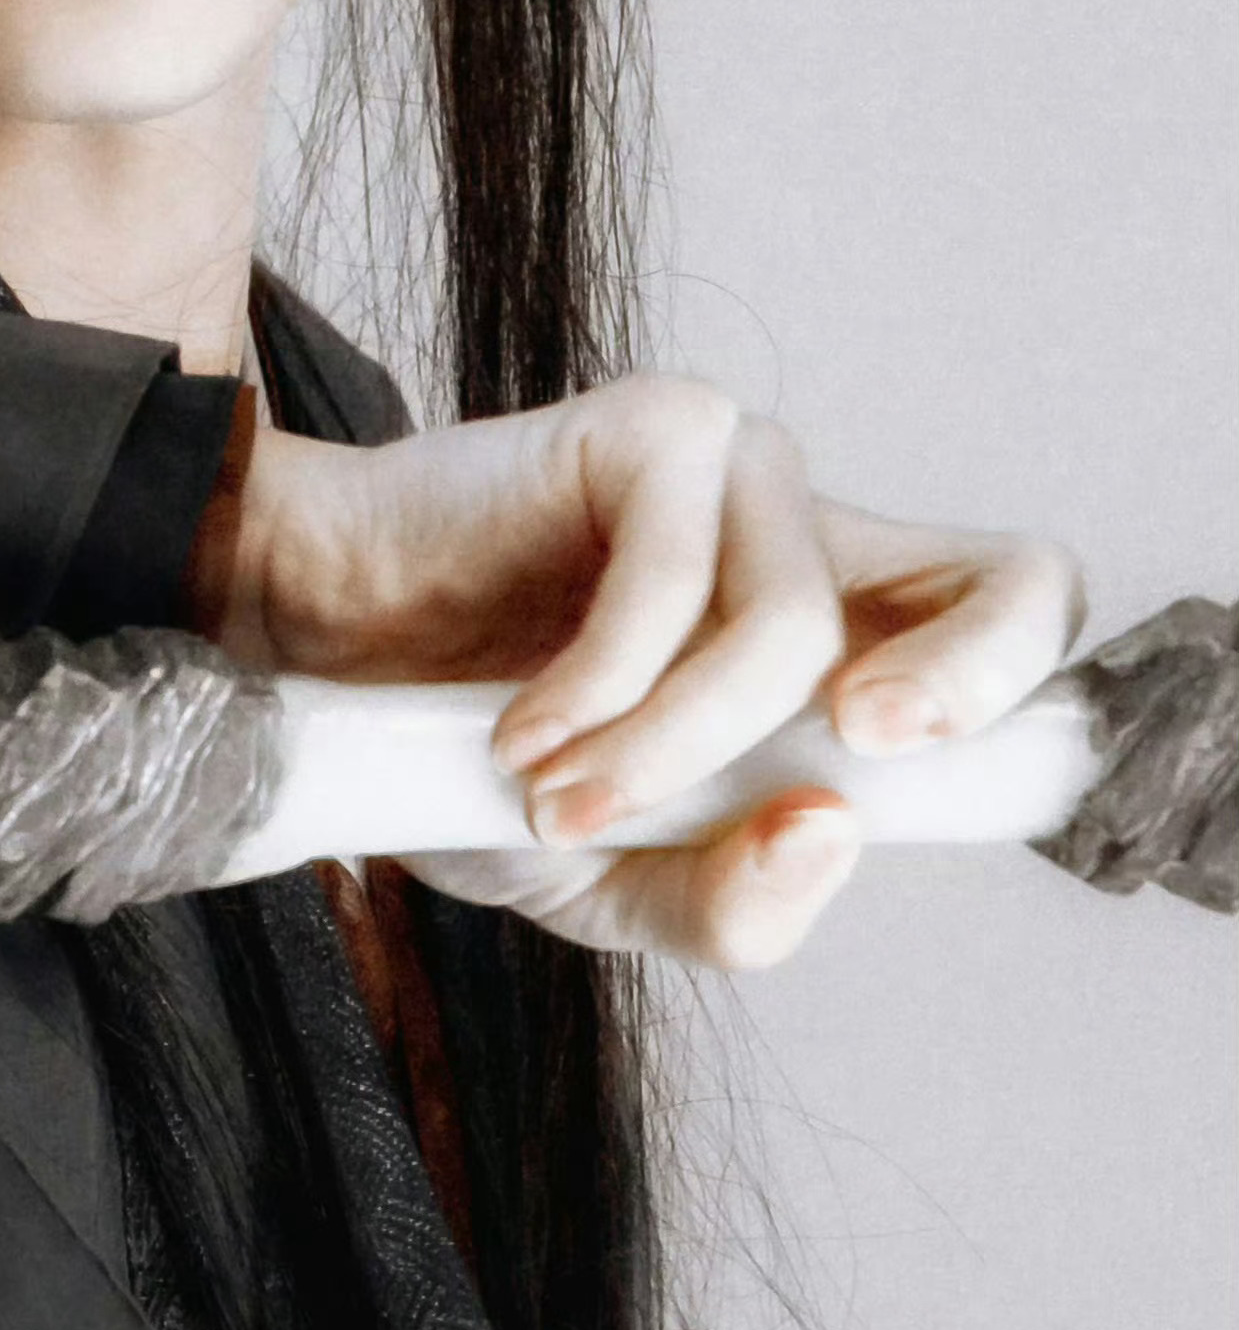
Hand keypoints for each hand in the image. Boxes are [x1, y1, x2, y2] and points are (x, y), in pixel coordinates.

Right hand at [192, 377, 1082, 970]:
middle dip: (963, 683)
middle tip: (849, 750)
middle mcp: (816, 542)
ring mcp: (739, 473)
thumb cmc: (468, 752)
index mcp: (845, 641)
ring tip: (548, 795)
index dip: (1016, 698)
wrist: (313, 659)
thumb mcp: (614, 882)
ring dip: (662, 752)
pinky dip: (593, 696)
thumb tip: (827, 831)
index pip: (1013, 628)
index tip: (900, 772)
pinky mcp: (652, 429)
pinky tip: (515, 735)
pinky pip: (672, 584)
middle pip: (1011, 578)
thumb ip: (733, 900)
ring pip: (788, 633)